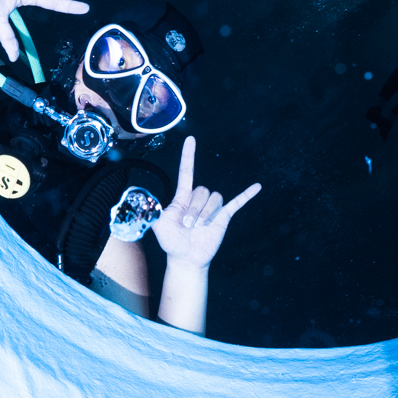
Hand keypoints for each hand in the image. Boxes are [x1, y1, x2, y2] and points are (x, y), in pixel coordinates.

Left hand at [153, 136, 260, 270]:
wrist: (185, 258)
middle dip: (195, 209)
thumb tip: (139, 196)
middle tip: (187, 225)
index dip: (188, 156)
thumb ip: (150, 209)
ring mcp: (212, 208)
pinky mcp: (223, 217)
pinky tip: (257, 187)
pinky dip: (247, 194)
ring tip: (199, 227)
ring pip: (215, 198)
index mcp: (183, 197)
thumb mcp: (157, 224)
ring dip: (206, 213)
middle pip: (202, 191)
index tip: (191, 139)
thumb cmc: (171, 241)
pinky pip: (237, 202)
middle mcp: (198, 199)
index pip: (187, 171)